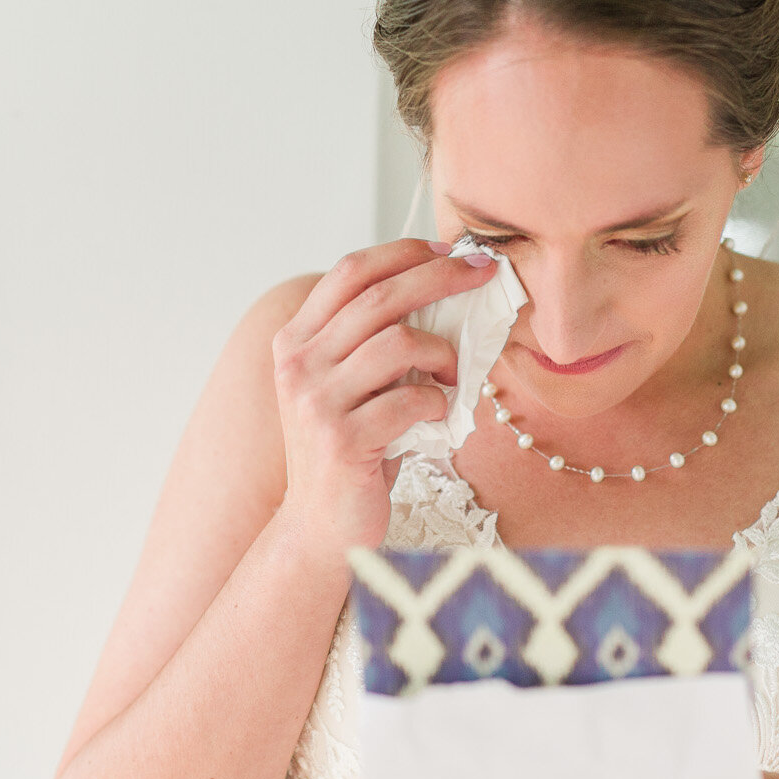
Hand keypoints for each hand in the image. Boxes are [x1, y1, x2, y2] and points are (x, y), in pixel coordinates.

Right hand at [270, 238, 497, 552]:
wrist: (321, 527)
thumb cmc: (350, 451)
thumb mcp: (351, 385)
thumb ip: (373, 340)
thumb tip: (441, 290)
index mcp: (296, 341)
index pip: (351, 271)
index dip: (404, 253)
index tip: (449, 251)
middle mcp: (297, 364)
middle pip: (380, 295)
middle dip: (440, 276)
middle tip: (482, 275)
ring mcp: (315, 401)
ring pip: (399, 341)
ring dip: (443, 352)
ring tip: (453, 374)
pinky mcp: (342, 439)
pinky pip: (411, 398)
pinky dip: (438, 401)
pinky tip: (437, 415)